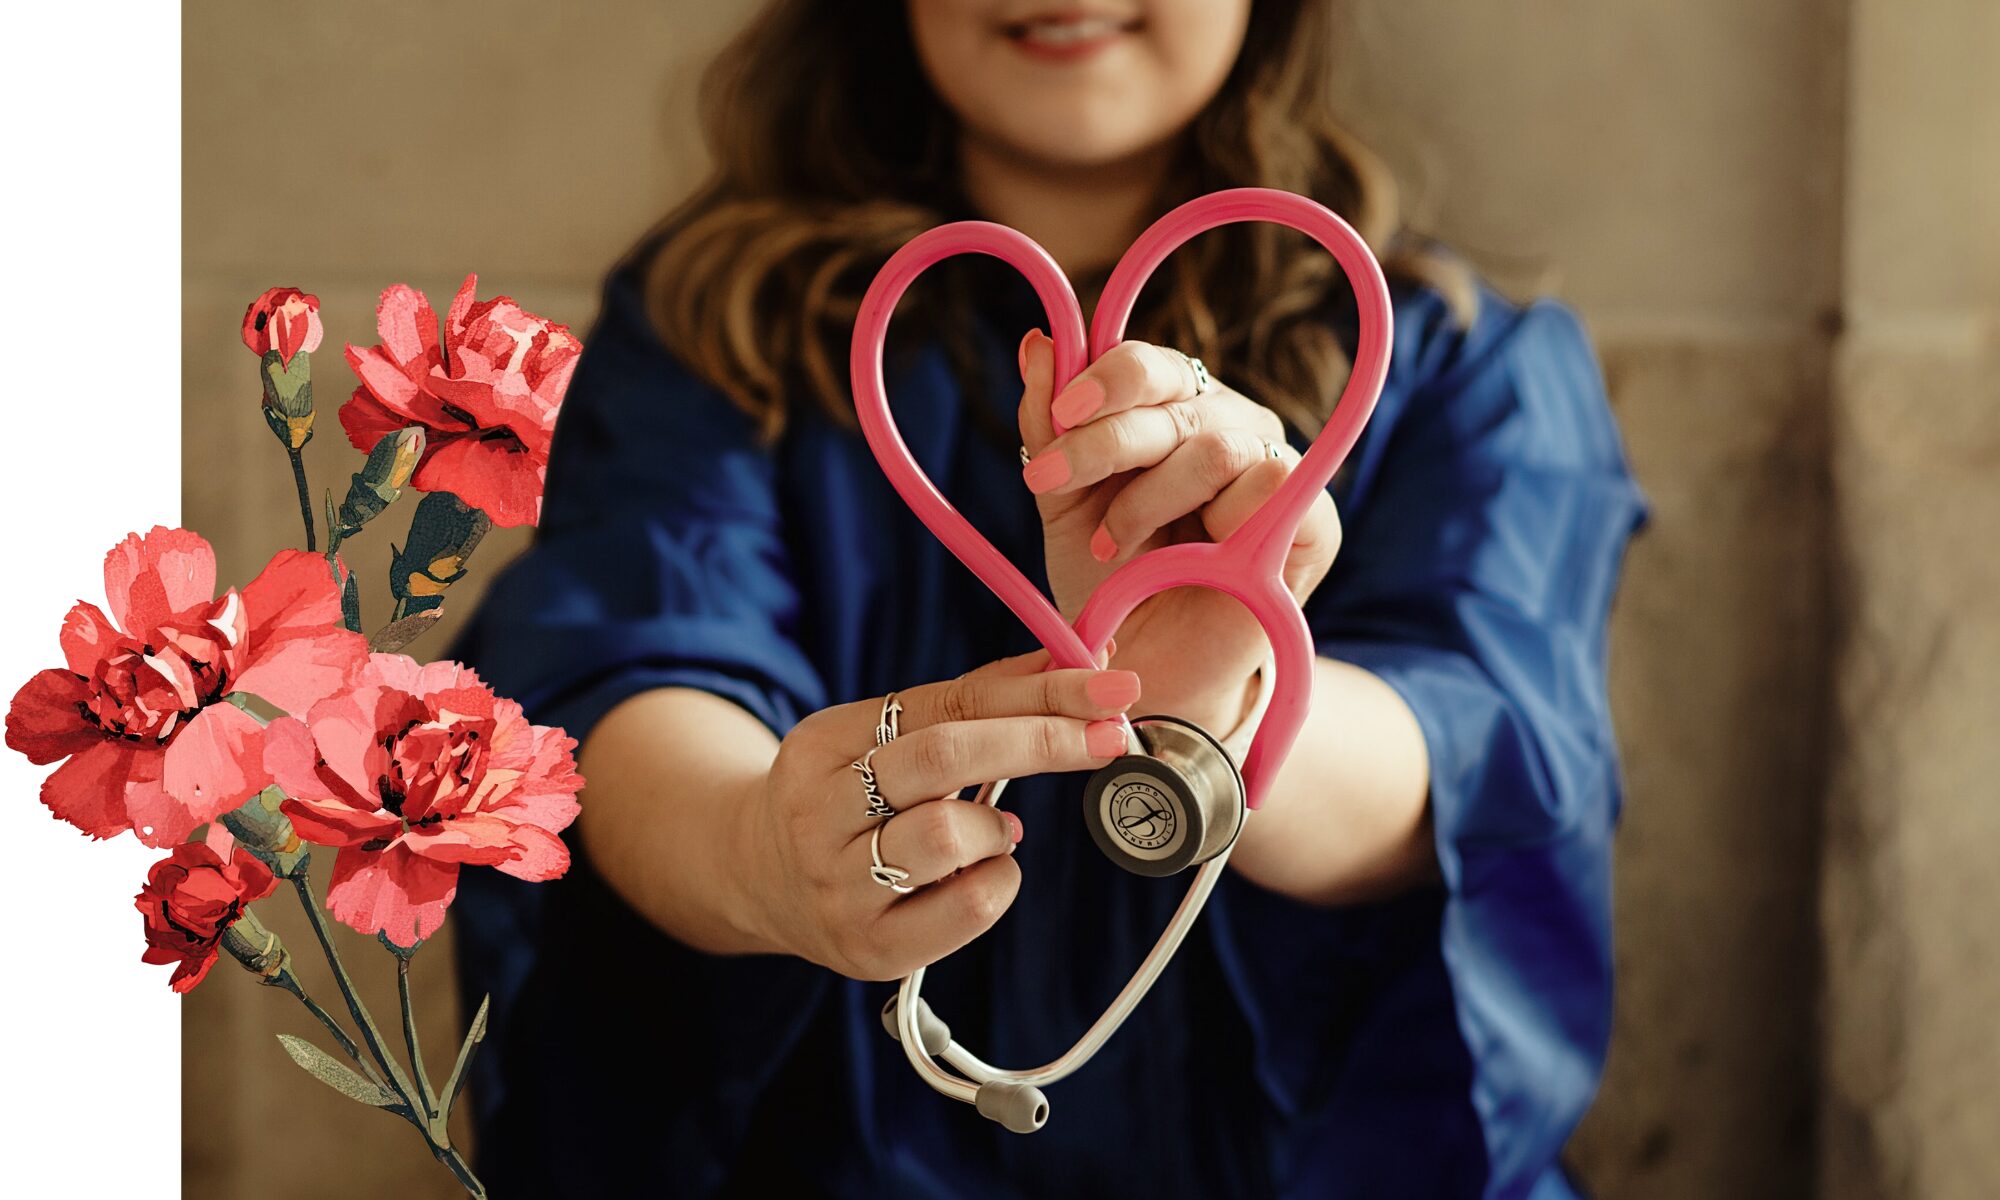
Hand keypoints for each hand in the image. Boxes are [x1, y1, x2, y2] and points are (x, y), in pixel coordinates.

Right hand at [742, 648, 1137, 980]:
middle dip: (1041, 740)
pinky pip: (965, 909)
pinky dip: (998, 881)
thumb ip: (973, 702)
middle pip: (943, 757)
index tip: (1108, 685)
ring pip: (947, 836)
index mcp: (822, 744)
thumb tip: (1077, 664)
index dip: (1035, 692)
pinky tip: (983, 872)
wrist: (758, 880)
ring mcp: (838, 887)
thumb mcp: (884, 738)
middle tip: (1111, 735)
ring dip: (998, 826)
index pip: (944, 703)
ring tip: (995, 829)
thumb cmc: (850, 798)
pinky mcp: (869, 949)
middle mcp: (817, 814)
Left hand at [1015, 332, 1342, 732]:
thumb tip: (1038, 342)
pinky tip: (1186, 560)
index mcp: (1175, 409)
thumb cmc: (1111, 582)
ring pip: (1215, 446)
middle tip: (1049, 482)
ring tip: (1112, 546)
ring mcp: (1275, 467)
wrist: (1147, 669)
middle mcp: (1229, 424)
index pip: (1150, 364)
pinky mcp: (1313, 520)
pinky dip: (1216, 522)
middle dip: (1104, 441)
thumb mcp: (1064, 503)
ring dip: (1149, 499)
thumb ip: (1049, 426)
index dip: (1104, 379)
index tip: (1057, 418)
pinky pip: (1272, 485)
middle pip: (1176, 398)